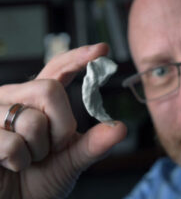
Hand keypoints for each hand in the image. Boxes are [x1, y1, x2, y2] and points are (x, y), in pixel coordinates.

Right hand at [0, 43, 126, 198]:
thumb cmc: (39, 181)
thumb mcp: (71, 161)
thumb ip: (93, 144)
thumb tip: (120, 128)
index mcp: (37, 101)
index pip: (58, 69)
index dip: (79, 57)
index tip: (103, 50)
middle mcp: (15, 99)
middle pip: (50, 90)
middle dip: (60, 126)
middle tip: (51, 148)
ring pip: (32, 119)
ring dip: (37, 150)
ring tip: (27, 159)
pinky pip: (11, 143)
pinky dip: (19, 161)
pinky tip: (10, 164)